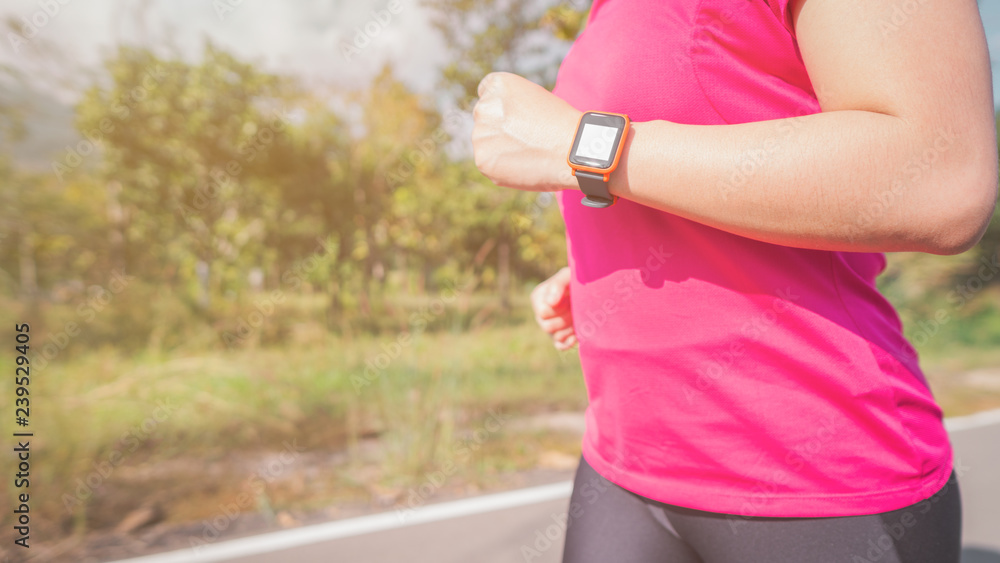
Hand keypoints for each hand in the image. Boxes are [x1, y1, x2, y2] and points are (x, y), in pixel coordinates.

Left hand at [471, 72, 581, 191]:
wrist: (570, 150)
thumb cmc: (561, 124)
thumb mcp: (534, 98)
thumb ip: (510, 106)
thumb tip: (497, 124)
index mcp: (498, 84)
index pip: (487, 94)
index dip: (502, 109)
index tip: (515, 119)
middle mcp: (484, 106)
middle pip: (484, 119)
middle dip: (498, 129)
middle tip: (526, 140)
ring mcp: (480, 134)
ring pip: (485, 143)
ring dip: (499, 149)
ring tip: (527, 153)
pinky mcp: (482, 159)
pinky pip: (487, 163)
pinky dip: (500, 167)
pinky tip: (522, 165)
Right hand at [530, 267, 576, 350]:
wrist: (590, 290)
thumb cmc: (576, 280)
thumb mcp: (568, 276)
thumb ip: (558, 284)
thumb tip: (551, 303)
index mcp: (538, 297)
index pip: (543, 312)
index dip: (558, 308)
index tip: (568, 298)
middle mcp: (541, 314)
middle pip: (547, 327)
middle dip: (565, 318)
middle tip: (576, 308)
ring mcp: (550, 327)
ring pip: (556, 336)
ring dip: (570, 328)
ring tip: (579, 317)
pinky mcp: (559, 338)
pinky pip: (561, 346)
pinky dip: (570, 341)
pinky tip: (578, 334)